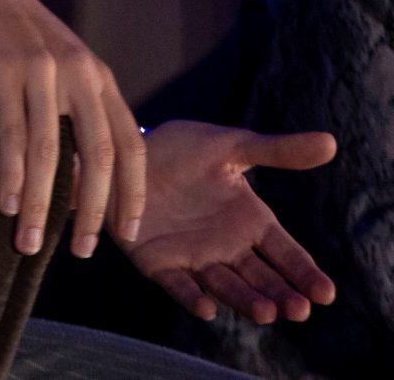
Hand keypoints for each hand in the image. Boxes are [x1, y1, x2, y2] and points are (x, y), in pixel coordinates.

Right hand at [0, 0, 148, 258]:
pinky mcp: (2, 70)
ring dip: (41, 204)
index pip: (131, 146)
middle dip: (92, 211)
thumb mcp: (57, 61)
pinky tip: (6, 202)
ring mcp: (41, 72)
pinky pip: (11, 133)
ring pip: (50, 153)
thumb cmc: (9, 27)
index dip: (132, 194)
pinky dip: (11, 173)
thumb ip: (75, 104)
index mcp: (98, 77)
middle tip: (82, 251)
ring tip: (30, 242)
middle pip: (98, 157)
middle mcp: (79, 75)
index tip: (127, 234)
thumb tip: (83, 165)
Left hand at [123, 120, 336, 323]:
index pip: (285, 254)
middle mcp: (226, 246)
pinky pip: (178, 284)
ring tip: (265, 312)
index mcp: (249, 221)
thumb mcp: (230, 146)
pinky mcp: (158, 262)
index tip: (325, 294)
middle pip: (261, 278)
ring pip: (226, 286)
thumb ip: (277, 151)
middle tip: (299, 310)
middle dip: (281, 295)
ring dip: (245, 300)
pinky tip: (208, 309)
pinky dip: (192, 297)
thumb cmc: (181, 149)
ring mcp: (193, 257)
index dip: (305, 274)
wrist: (123, 151)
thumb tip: (332, 142)